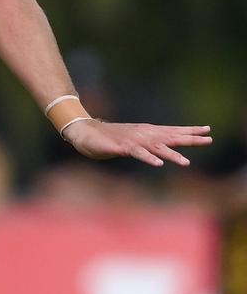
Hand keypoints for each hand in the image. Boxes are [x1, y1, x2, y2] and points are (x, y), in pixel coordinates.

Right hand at [63, 118, 212, 166]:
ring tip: (186, 163)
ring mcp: (133, 141)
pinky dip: (147, 158)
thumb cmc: (106, 138)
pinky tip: (158, 164)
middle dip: (190, 139)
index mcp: (146, 133)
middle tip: (209, 140)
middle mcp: (143, 135)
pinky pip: (137, 154)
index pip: (172, 131)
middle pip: (170, 137)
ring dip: (171, 155)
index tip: (207, 130)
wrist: (84, 131)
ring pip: (156, 148)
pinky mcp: (121, 147)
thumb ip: (142, 145)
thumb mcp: (128, 140)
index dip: (189, 131)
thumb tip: (154, 149)